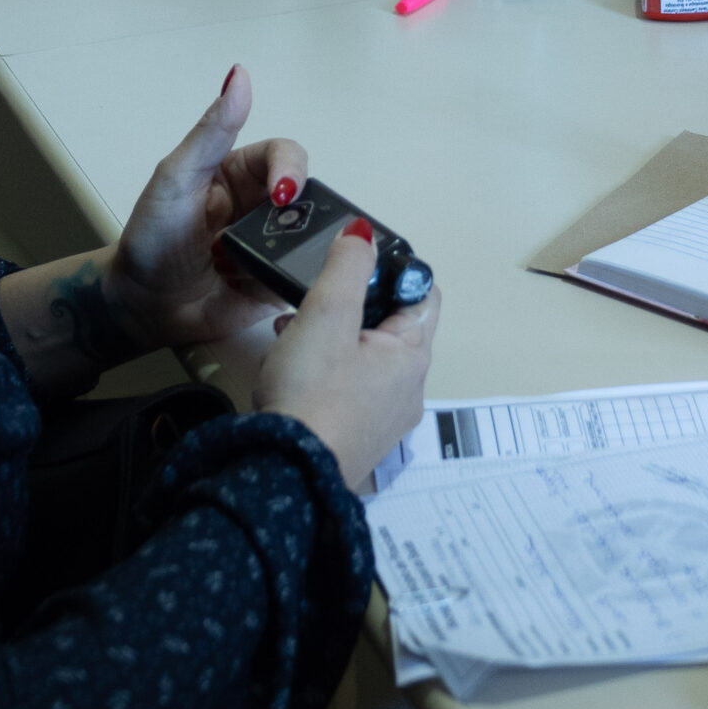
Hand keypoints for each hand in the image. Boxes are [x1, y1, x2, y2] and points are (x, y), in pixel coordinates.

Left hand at [104, 65, 306, 349]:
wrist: (140, 307)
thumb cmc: (151, 238)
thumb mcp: (175, 178)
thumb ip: (211, 131)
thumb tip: (239, 74)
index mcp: (240, 172)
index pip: (283, 155)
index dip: (291, 169)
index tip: (283, 194)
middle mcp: (261, 207)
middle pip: (307, 196)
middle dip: (303, 212)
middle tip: (283, 233)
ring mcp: (273, 246)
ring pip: (314, 235)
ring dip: (305, 245)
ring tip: (279, 261)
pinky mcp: (278, 282)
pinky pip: (306, 274)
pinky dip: (303, 276)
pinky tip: (285, 281)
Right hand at [255, 225, 439, 483]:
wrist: (284, 474)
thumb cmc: (311, 392)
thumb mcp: (327, 314)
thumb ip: (347, 267)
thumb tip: (363, 234)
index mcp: (413, 357)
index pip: (423, 295)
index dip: (395, 272)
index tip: (356, 265)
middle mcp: (408, 390)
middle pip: (390, 327)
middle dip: (352, 306)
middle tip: (316, 298)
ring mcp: (383, 419)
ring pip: (364, 358)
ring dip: (332, 338)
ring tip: (293, 332)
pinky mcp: (355, 437)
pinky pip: (347, 389)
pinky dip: (323, 370)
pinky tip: (290, 368)